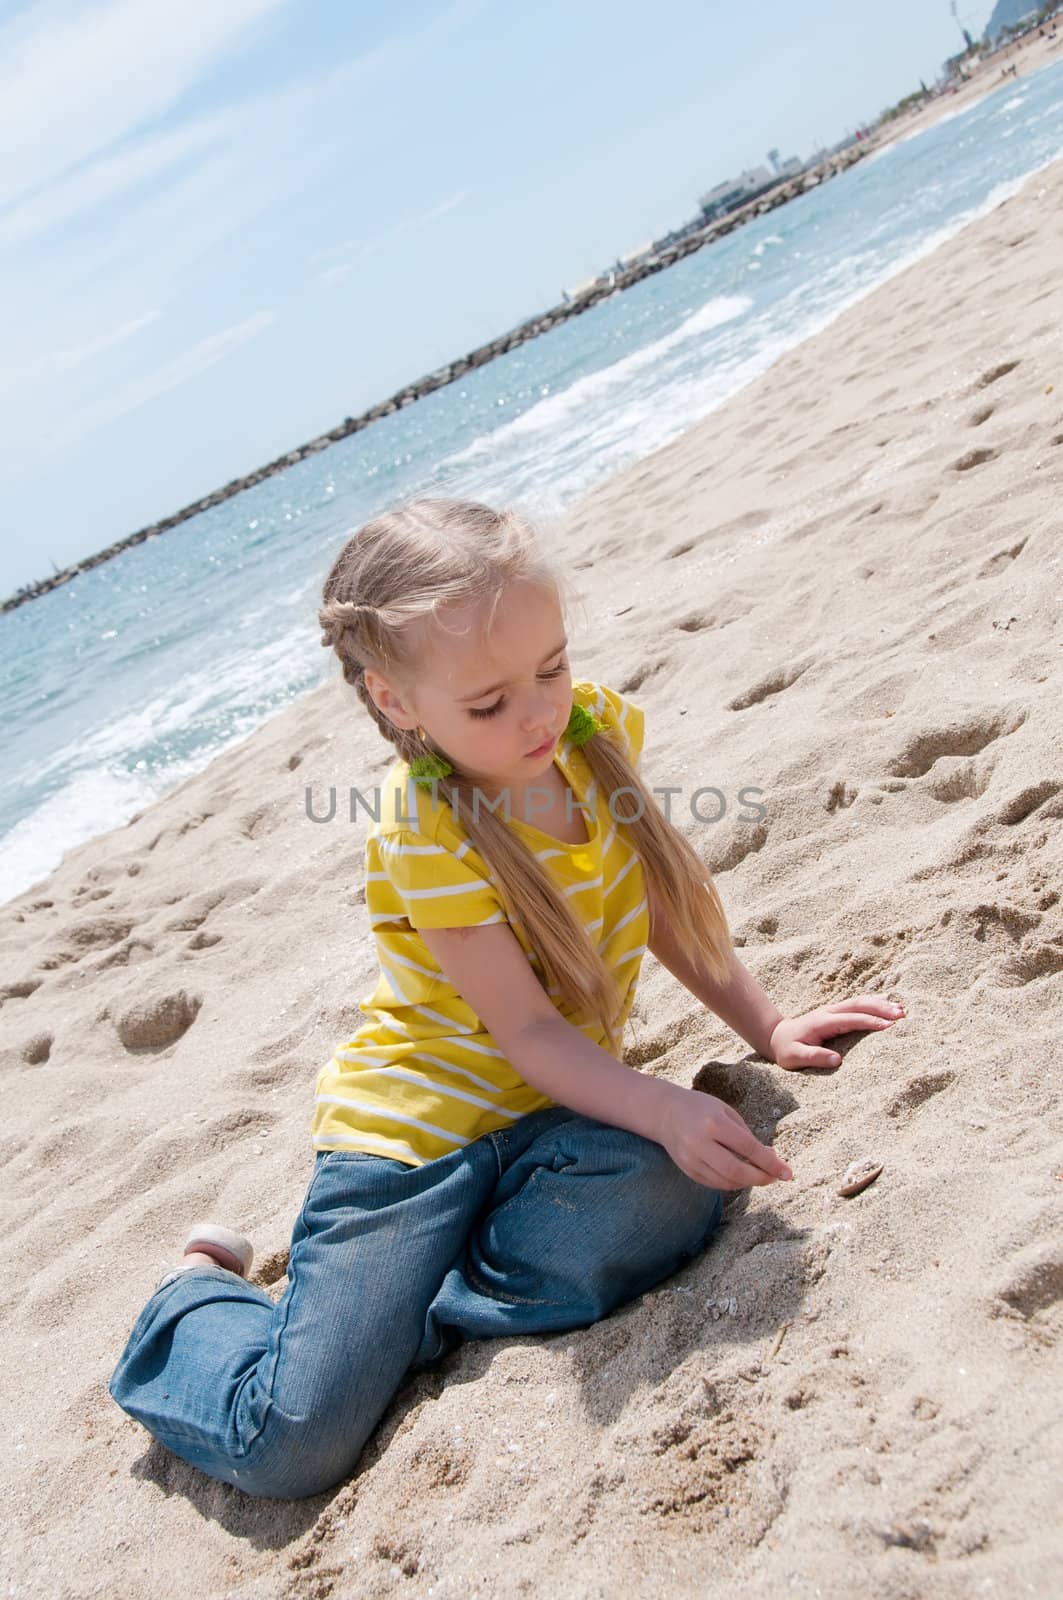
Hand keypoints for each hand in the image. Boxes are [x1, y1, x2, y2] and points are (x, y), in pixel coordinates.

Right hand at [660, 1088, 792, 1190]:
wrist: (664, 1112)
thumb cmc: (701, 1108)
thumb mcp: (726, 1111)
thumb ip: (746, 1135)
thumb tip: (770, 1159)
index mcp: (714, 1122)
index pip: (748, 1148)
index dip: (770, 1163)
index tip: (787, 1172)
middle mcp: (700, 1142)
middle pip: (736, 1170)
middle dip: (760, 1178)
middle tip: (775, 1177)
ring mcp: (691, 1158)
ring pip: (726, 1181)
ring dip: (747, 1182)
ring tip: (759, 1175)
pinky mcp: (687, 1170)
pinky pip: (715, 1184)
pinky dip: (732, 1183)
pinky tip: (741, 1176)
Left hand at [769, 993, 905, 1069]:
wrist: (776, 1037)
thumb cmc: (786, 1050)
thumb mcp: (794, 1057)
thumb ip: (814, 1057)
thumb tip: (837, 1060)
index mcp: (822, 1022)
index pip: (850, 1019)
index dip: (870, 1021)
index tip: (889, 1026)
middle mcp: (829, 1012)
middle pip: (858, 1005)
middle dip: (881, 1008)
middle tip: (901, 1014)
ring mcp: (833, 1010)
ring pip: (859, 1002)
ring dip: (880, 1003)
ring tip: (901, 1009)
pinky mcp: (836, 1013)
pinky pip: (857, 1004)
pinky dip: (873, 1002)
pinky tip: (887, 1003)